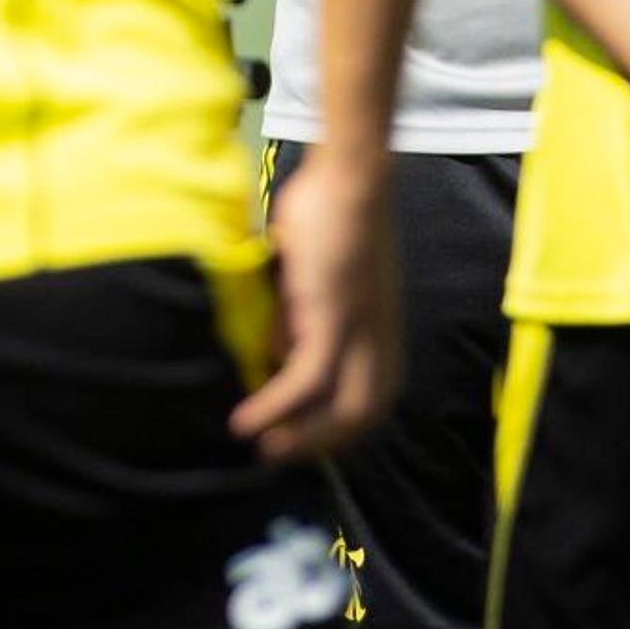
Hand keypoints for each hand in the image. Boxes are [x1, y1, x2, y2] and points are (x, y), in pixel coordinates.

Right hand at [234, 151, 402, 460]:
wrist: (351, 173)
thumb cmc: (330, 217)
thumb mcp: (316, 283)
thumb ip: (300, 318)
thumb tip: (270, 351)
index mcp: (383, 331)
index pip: (373, 401)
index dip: (338, 430)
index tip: (299, 442)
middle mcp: (381, 337)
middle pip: (365, 415)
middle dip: (321, 445)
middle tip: (276, 455)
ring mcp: (362, 328)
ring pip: (345, 409)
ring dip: (302, 437)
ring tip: (263, 448)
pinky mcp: (335, 315)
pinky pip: (308, 378)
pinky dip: (275, 406)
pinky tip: (246, 421)